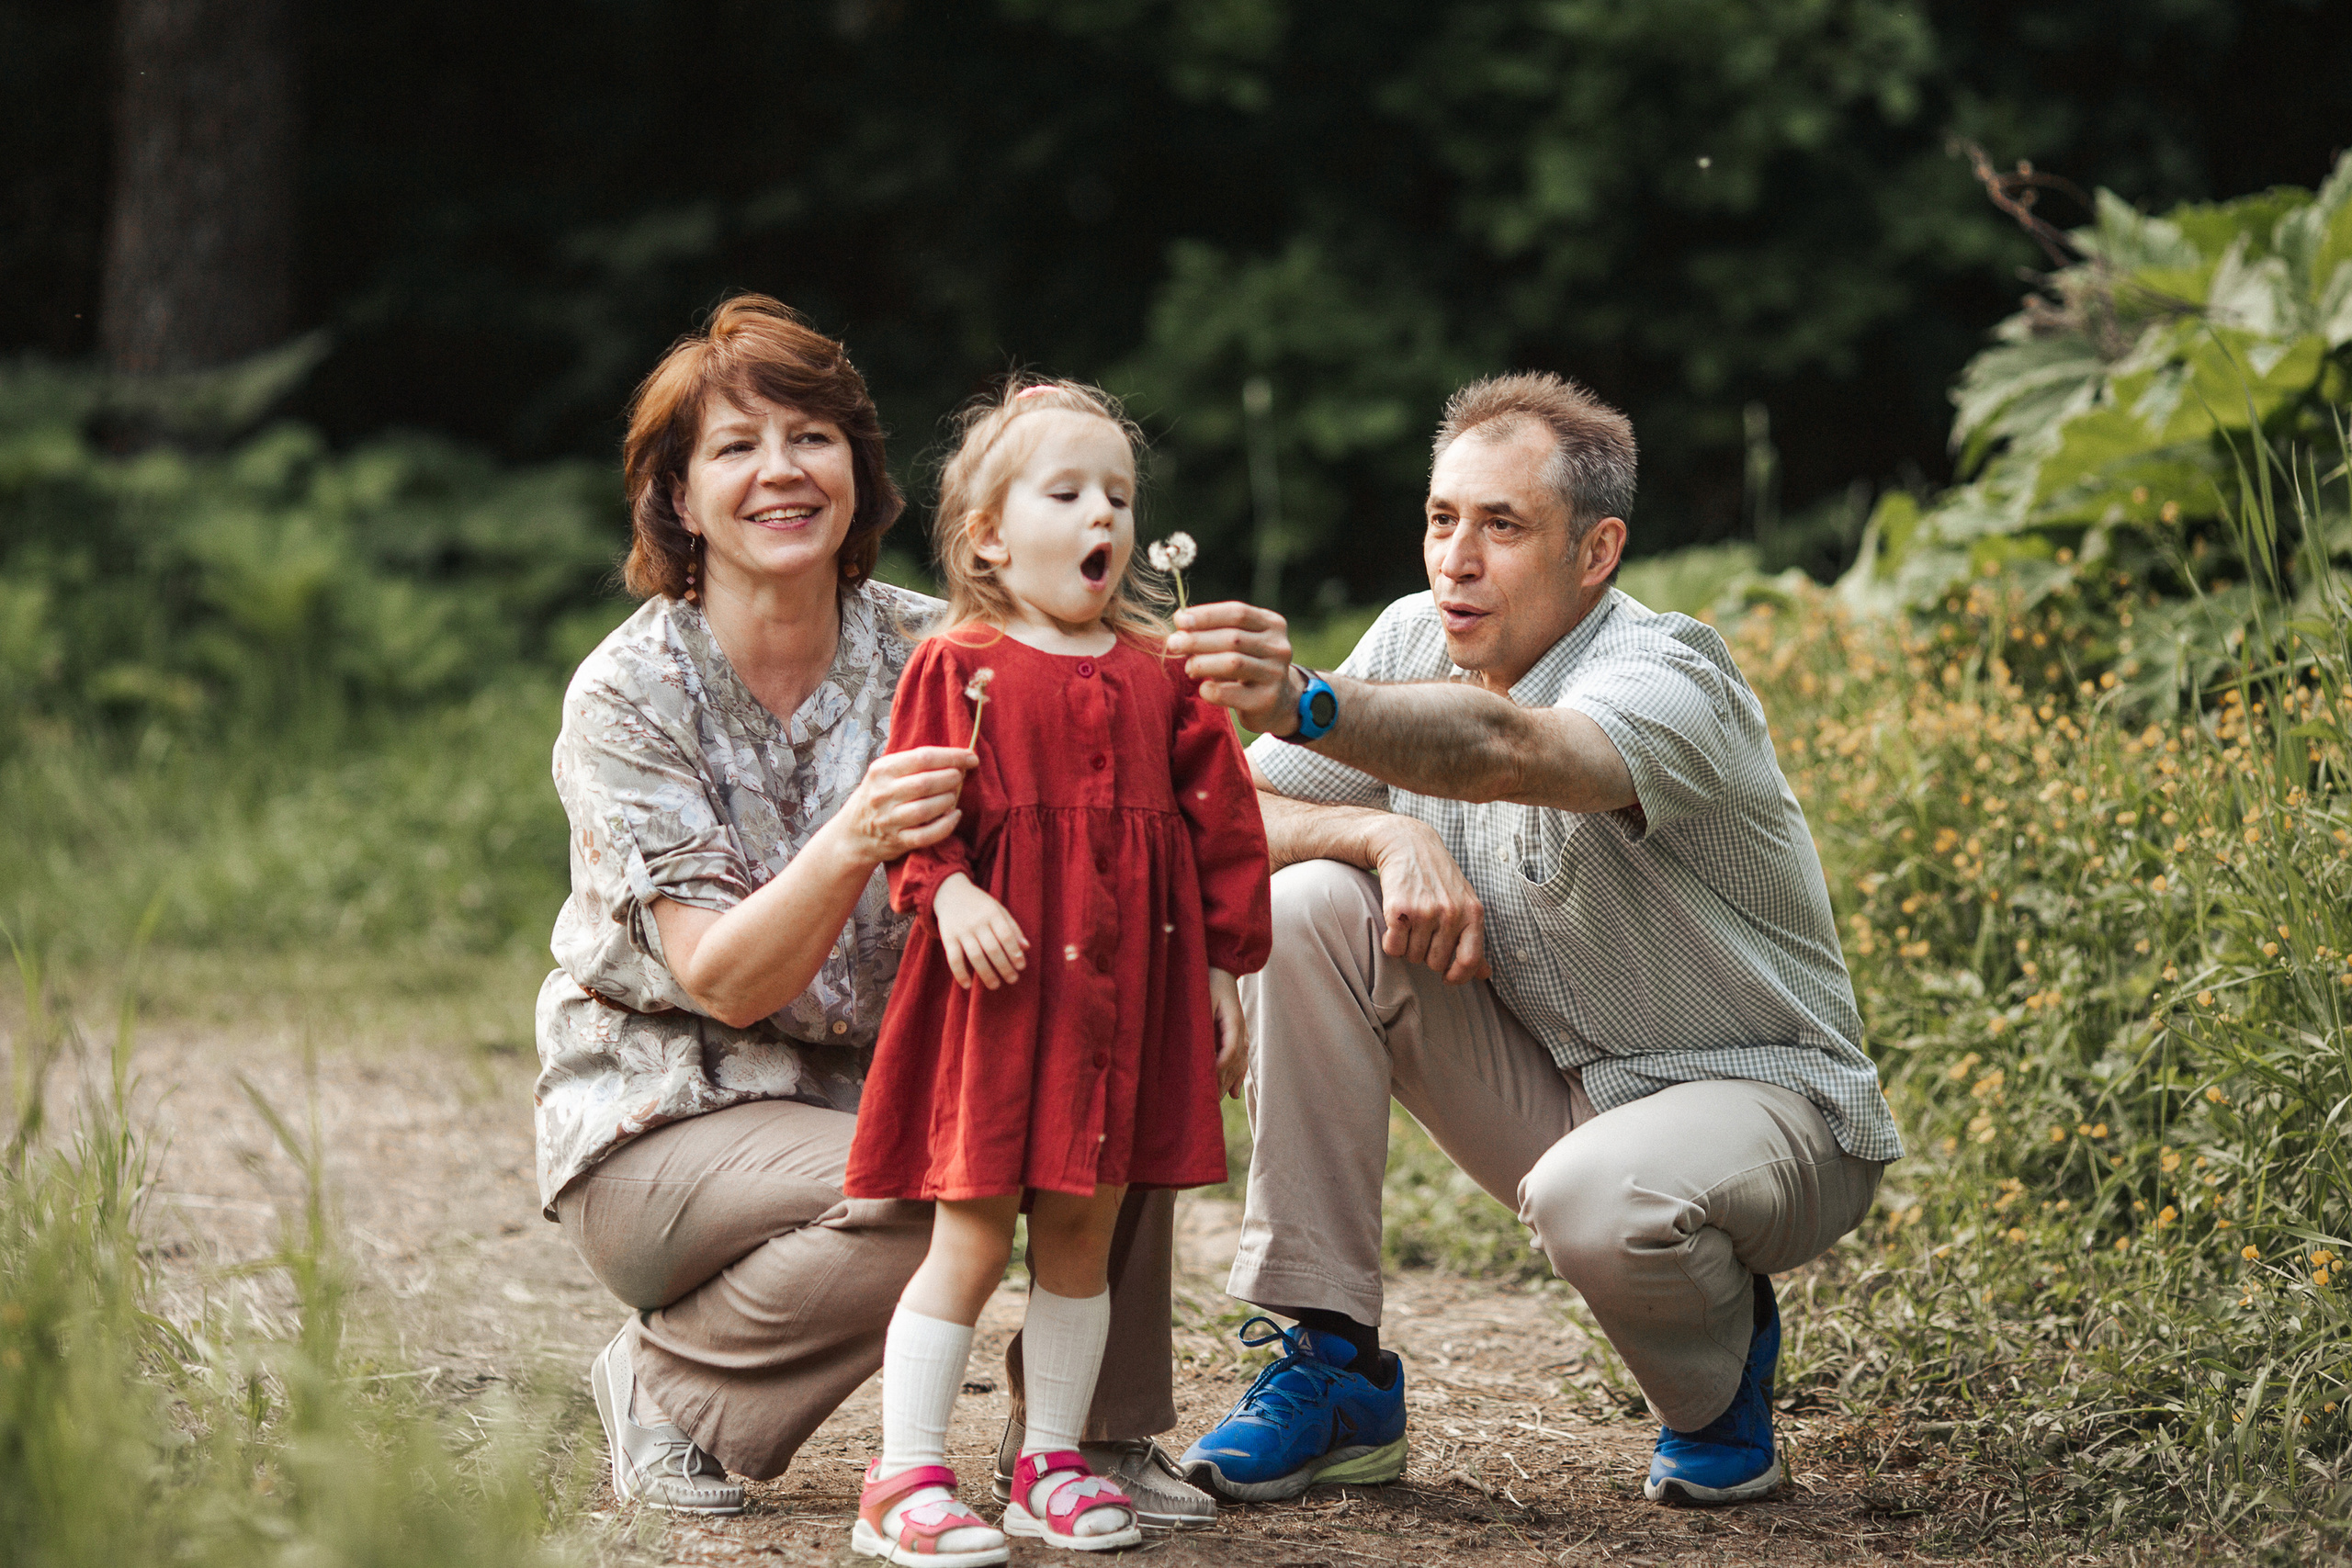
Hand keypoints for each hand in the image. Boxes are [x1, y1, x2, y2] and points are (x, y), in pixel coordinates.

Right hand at [832, 746, 976, 864]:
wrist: (852, 834)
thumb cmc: (877, 797)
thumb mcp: (884, 773)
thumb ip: (913, 763)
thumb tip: (955, 757)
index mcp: (882, 770)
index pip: (923, 757)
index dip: (952, 756)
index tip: (971, 758)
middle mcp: (883, 794)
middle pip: (926, 783)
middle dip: (951, 778)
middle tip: (960, 777)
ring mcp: (889, 819)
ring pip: (926, 809)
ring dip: (948, 800)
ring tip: (953, 795)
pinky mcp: (896, 841)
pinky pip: (926, 835)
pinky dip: (946, 826)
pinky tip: (955, 816)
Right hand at [932, 873, 1028, 989]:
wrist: (949, 892)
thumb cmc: (979, 904)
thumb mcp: (998, 909)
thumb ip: (1012, 927)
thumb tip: (1026, 947)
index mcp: (992, 913)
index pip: (1006, 935)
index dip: (1014, 953)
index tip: (1021, 967)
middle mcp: (977, 922)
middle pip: (992, 949)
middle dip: (1004, 967)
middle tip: (1012, 980)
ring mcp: (961, 930)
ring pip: (975, 956)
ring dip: (986, 974)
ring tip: (995, 985)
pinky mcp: (947, 937)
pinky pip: (953, 959)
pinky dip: (960, 973)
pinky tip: (968, 985)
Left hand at [1166, 601, 1296, 732]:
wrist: (1276, 702)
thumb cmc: (1247, 665)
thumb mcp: (1238, 642)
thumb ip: (1214, 630)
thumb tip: (1180, 619)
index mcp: (1272, 624)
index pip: (1238, 613)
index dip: (1207, 615)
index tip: (1180, 620)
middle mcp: (1279, 647)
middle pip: (1233, 638)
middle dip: (1198, 640)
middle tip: (1173, 644)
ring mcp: (1275, 674)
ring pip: (1232, 663)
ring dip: (1202, 663)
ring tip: (1188, 667)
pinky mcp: (1266, 700)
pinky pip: (1229, 693)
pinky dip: (1209, 689)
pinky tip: (1203, 688)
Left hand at [1208, 967, 1248, 1097]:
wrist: (1222, 968)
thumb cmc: (1208, 981)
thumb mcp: (1203, 1000)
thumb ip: (1202, 1021)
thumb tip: (1198, 1044)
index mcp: (1234, 1021)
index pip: (1229, 1050)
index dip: (1219, 1067)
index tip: (1206, 1081)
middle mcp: (1242, 1030)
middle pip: (1235, 1062)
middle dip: (1223, 1082)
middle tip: (1209, 1101)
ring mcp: (1243, 1034)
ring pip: (1239, 1064)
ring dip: (1229, 1083)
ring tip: (1219, 1101)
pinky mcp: (1238, 1035)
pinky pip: (1241, 1060)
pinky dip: (1237, 1077)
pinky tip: (1234, 1093)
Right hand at [1371, 817, 1488, 983]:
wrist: (1408, 844)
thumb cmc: (1439, 879)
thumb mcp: (1465, 903)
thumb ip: (1474, 939)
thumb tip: (1485, 974)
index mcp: (1473, 913)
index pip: (1470, 960)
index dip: (1458, 976)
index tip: (1447, 978)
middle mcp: (1451, 913)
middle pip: (1435, 963)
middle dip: (1426, 955)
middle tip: (1423, 935)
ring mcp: (1424, 911)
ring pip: (1412, 956)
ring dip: (1408, 947)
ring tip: (1410, 925)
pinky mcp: (1398, 909)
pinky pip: (1393, 947)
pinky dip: (1391, 942)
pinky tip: (1396, 925)